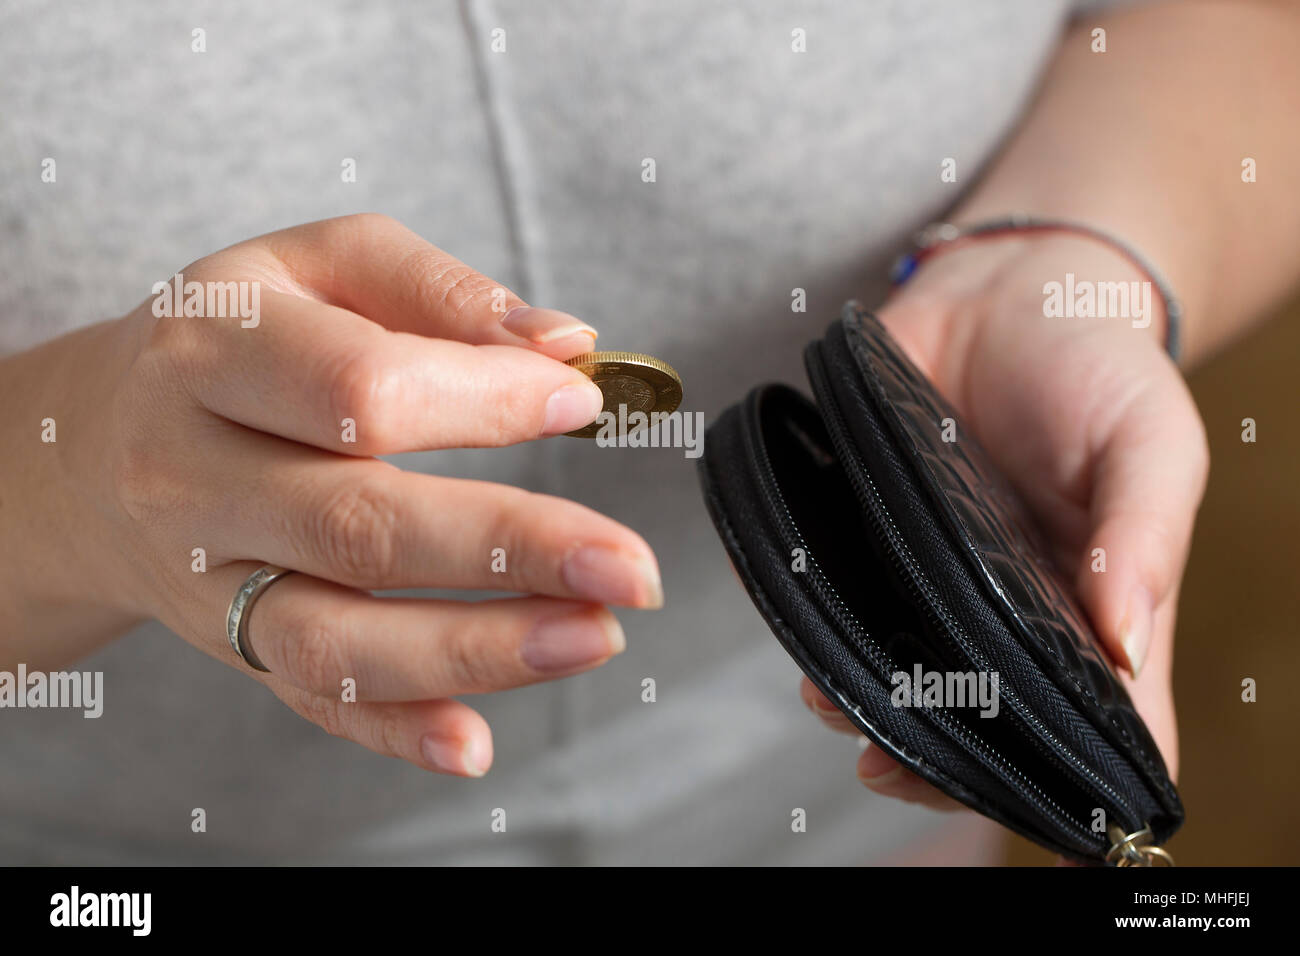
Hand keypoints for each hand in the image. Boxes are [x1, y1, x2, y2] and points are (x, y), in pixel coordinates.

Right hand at [3, 214, 662, 776]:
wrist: (101, 440)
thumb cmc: (242, 338)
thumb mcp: (319, 265)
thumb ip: (439, 291)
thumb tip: (563, 346)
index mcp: (217, 349)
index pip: (361, 389)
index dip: (486, 398)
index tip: (583, 400)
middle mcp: (194, 472)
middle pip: (356, 525)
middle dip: (508, 549)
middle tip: (628, 566)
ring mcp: (208, 575)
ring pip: (336, 636)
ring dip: (474, 650)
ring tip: (592, 638)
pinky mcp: (232, 643)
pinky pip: (311, 699)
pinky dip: (395, 729)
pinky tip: (475, 743)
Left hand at [801, 235, 1207, 824]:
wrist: (1009, 286)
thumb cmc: (1098, 368)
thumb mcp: (1150, 441)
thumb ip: (1141, 538)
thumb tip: (1126, 643)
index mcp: (1092, 613)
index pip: (1089, 733)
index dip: (1052, 785)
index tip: (1005, 801)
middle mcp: (1008, 613)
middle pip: (974, 722)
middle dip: (927, 754)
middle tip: (880, 755)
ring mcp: (932, 578)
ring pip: (895, 670)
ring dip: (858, 696)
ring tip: (829, 696)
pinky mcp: (869, 530)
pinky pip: (836, 589)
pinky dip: (812, 616)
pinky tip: (798, 629)